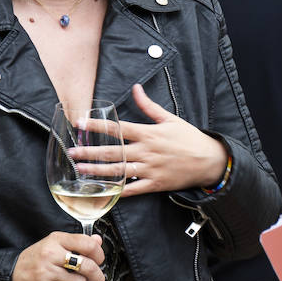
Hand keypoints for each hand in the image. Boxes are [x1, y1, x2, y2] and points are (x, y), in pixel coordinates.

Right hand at [10, 231, 106, 280]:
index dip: (99, 254)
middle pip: (87, 265)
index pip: (87, 244)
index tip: (99, 259)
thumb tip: (97, 240)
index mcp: (56, 240)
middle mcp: (51, 254)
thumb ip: (77, 242)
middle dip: (97, 275)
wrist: (10, 276)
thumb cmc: (34, 260)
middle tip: (98, 278)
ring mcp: (47, 272)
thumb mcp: (53, 244)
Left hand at [77, 83, 227, 196]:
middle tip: (72, 152)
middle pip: (113, 152)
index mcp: (148, 133)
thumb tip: (136, 88)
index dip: (97, 125)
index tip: (80, 124)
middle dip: (90, 152)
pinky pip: (134, 189)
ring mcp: (150, 169)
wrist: (209, 160)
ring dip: (98, 171)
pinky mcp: (155, 184)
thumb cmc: (189, 138)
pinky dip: (118, 191)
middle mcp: (146, 151)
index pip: (117, 128)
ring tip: (81, 171)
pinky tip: (104, 192)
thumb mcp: (170, 118)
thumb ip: (149, 106)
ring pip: (119, 171)